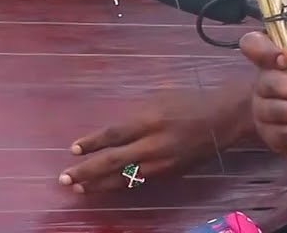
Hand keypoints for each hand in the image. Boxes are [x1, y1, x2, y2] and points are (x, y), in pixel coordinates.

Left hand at [59, 87, 243, 194]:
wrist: (221, 122)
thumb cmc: (188, 103)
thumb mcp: (160, 98)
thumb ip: (136, 114)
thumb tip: (112, 130)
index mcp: (150, 120)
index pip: (114, 134)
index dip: (92, 143)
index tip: (73, 150)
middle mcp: (153, 145)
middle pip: (113, 162)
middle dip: (86, 172)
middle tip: (64, 178)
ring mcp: (161, 164)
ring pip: (123, 178)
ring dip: (98, 184)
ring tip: (78, 188)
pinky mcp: (168, 175)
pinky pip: (138, 182)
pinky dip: (119, 185)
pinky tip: (104, 188)